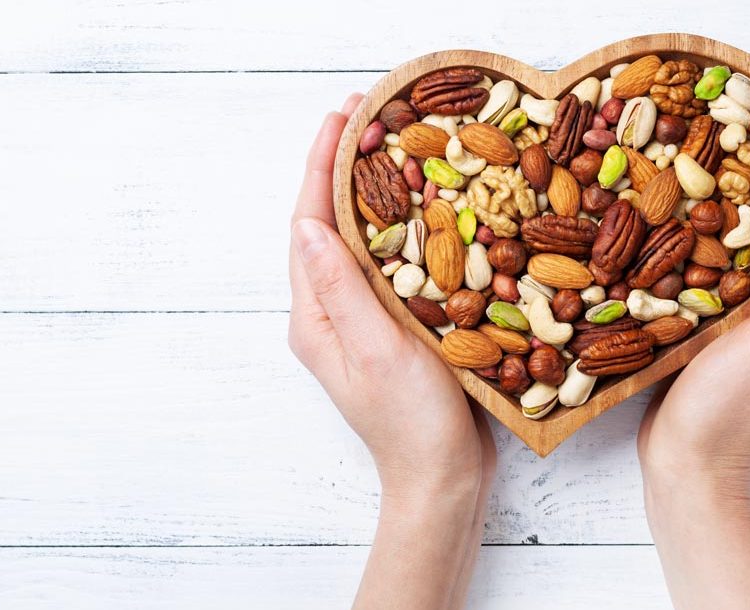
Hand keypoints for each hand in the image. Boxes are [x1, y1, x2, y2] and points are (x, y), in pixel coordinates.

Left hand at [288, 94, 494, 608]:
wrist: (441, 479)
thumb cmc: (410, 423)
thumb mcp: (376, 350)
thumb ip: (341, 289)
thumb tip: (308, 225)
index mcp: (313, 317)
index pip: (309, 224)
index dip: (323, 165)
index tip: (344, 115)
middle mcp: (327, 314)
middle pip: (328, 224)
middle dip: (345, 167)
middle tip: (373, 115)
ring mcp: (357, 321)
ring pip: (358, 240)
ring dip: (373, 191)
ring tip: (398, 145)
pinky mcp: (388, 329)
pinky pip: (387, 263)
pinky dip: (400, 226)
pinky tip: (426, 207)